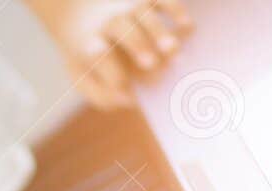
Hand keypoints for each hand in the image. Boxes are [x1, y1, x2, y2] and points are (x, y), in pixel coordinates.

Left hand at [34, 0, 192, 109]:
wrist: (84, 14)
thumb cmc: (91, 58)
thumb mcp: (85, 79)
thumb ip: (102, 95)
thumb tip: (129, 100)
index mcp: (90, 45)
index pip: (97, 56)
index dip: (110, 72)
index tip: (124, 88)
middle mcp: (108, 23)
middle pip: (122, 30)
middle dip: (137, 46)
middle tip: (150, 63)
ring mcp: (129, 7)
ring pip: (144, 14)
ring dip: (159, 32)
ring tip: (172, 49)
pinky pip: (162, 0)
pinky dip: (175, 10)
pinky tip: (188, 27)